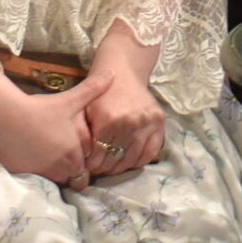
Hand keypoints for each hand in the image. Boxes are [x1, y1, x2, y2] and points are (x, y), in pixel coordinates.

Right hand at [0, 70, 114, 187]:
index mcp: (74, 155)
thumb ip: (93, 89)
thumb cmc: (40, 108)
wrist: (4, 115)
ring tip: (48, 158)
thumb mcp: (69, 99)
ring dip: (54, 174)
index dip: (84, 166)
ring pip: (53, 182)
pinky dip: (35, 173)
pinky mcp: (22, 176)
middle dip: (70, 173)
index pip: (86, 172)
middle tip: (63, 158)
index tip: (78, 157)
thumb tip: (112, 73)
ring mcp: (40, 175)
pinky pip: (34, 181)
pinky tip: (32, 158)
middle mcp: (59, 169)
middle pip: (70, 179)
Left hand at [83, 23, 166, 176]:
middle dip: (105, 168)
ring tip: (113, 168)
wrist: (123, 71)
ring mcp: (146, 123)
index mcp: (108, 120)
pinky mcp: (159, 122)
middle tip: (100, 171)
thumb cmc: (101, 91)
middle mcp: (129, 123)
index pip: (99, 155)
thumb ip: (85, 135)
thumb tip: (83, 161)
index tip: (89, 169)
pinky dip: (140, 161)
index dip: (92, 165)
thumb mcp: (86, 109)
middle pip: (116, 159)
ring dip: (121, 167)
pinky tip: (130, 162)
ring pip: (133, 158)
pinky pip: (151, 151)